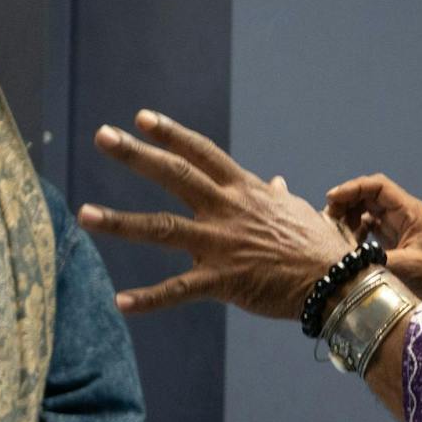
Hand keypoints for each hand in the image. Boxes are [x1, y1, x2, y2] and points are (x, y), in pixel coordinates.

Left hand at [78, 110, 351, 316]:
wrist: (337, 282)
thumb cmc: (320, 246)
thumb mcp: (297, 212)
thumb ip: (276, 196)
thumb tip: (274, 182)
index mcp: (245, 191)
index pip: (202, 154)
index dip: (172, 134)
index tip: (141, 118)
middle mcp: (228, 210)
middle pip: (175, 175)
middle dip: (136, 155)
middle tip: (102, 136)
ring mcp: (222, 244)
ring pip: (162, 229)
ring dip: (120, 222)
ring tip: (84, 214)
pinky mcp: (223, 281)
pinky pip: (179, 290)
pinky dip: (149, 299)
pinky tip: (121, 302)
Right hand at [325, 174, 421, 319]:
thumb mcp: (411, 268)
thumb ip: (379, 260)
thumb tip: (348, 260)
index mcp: (410, 212)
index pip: (378, 187)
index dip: (353, 188)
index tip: (332, 199)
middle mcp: (403, 215)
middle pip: (369, 196)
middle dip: (346, 202)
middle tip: (328, 218)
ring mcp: (399, 228)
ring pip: (367, 211)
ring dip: (349, 218)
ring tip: (335, 232)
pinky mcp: (396, 242)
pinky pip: (370, 229)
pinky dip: (356, 233)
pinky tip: (349, 246)